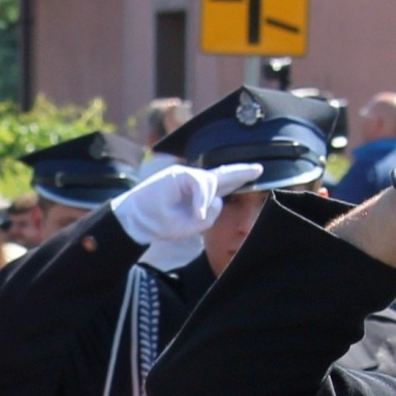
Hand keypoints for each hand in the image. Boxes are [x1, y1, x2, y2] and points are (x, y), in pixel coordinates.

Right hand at [110, 164, 263, 244]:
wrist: (136, 220)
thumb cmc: (160, 224)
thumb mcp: (189, 227)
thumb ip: (207, 216)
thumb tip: (216, 200)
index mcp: (198, 194)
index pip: (223, 185)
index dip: (239, 179)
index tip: (257, 173)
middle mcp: (194, 182)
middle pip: (222, 174)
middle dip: (240, 172)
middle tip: (259, 169)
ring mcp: (185, 176)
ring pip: (211, 184)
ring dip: (206, 203)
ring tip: (195, 218)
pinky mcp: (177, 174)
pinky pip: (200, 184)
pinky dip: (201, 199)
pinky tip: (196, 213)